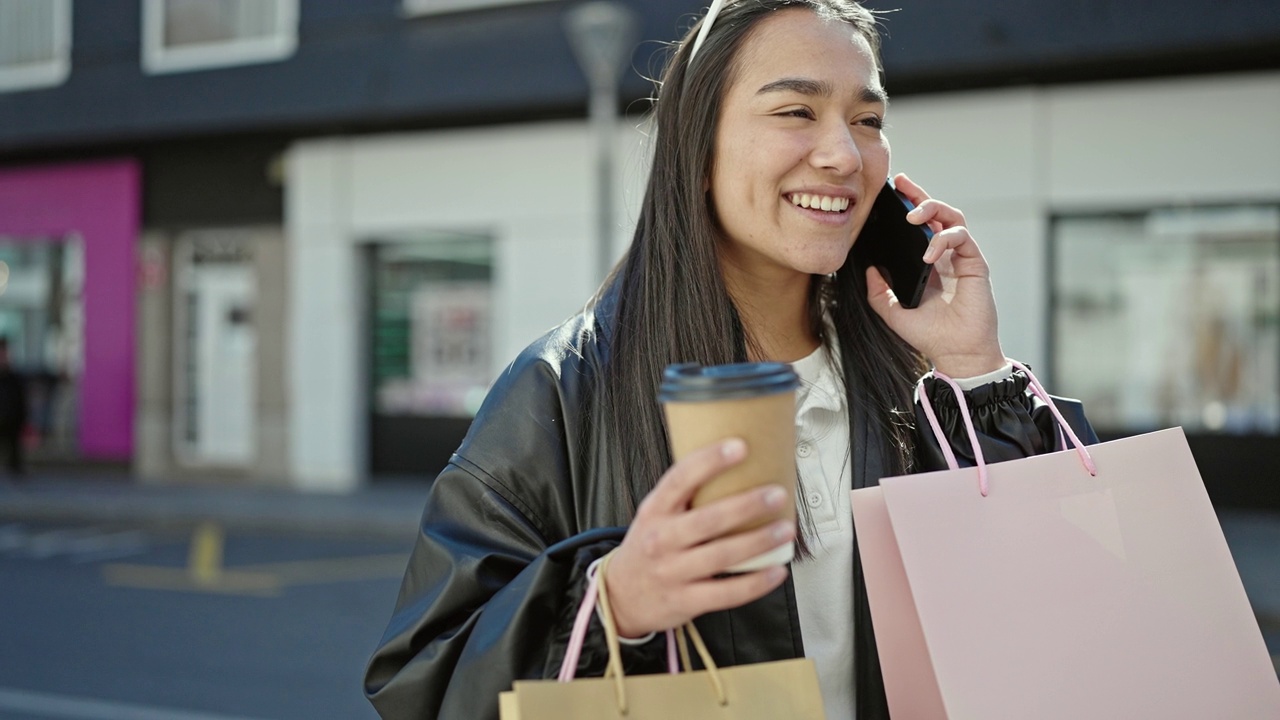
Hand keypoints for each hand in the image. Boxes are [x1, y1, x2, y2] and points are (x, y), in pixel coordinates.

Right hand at [605, 438, 794, 637]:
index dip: (710, 461)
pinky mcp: (685, 601)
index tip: (740, 446)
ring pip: (722, 555)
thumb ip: (684, 496)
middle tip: (777, 494)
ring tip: (785, 529)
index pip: (679, 479)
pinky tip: (777, 571)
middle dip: (747, 505)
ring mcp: (672, 572)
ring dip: (759, 541)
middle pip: (708, 520)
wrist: (622, 596)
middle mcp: (661, 540)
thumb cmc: (649, 547)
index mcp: (654, 511)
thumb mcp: (654, 515)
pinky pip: (727, 592)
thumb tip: (737, 467)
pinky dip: (756, 582)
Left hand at [865, 173, 1005, 376]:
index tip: (890, 191)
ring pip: (952, 218)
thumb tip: (869, 269)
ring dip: (932, 209)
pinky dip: (943, 239)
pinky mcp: (975, 264)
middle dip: (919, 195)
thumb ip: (879, 293)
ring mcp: (962, 258)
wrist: (957, 354)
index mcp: (929, 264)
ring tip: (912, 216)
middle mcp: (946, 257)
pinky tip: (928, 253)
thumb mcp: (894, 313)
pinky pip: (961, 238)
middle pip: (936, 214)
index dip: (908, 206)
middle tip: (901, 184)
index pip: (920, 227)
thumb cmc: (931, 336)